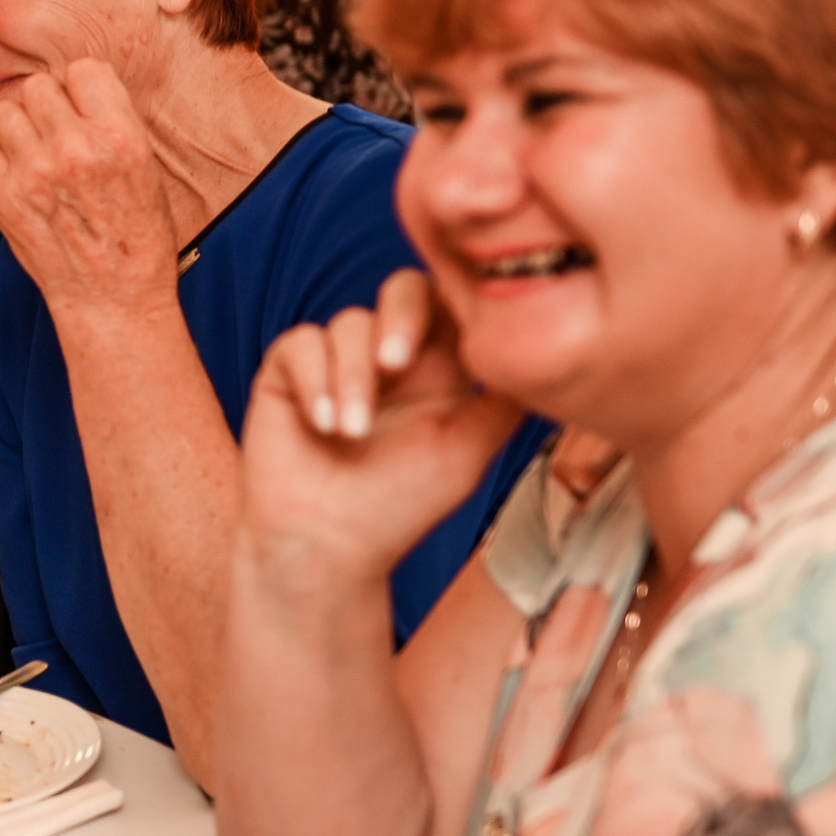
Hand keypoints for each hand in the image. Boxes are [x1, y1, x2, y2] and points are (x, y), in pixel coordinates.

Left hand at [0, 59, 177, 320]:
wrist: (113, 299)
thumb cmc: (136, 244)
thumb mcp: (146, 170)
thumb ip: (110, 124)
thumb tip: (76, 92)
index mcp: (118, 137)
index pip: (83, 71)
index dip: (81, 88)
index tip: (81, 104)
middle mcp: (73, 150)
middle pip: (37, 87)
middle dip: (47, 107)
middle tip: (57, 132)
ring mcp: (33, 173)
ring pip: (3, 112)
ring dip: (17, 127)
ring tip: (35, 151)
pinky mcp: (3, 197)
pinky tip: (20, 176)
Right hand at [239, 268, 524, 585]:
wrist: (325, 546)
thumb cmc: (398, 509)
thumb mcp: (468, 453)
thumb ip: (503, 402)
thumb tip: (545, 355)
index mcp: (438, 371)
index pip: (451, 307)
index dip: (455, 304)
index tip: (459, 335)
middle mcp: (388, 357)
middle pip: (403, 289)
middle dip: (401, 315)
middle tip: (396, 364)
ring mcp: (337, 361)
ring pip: (350, 322)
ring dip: (352, 377)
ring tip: (352, 433)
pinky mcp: (289, 373)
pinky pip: (302, 343)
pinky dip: (314, 380)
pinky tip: (323, 423)